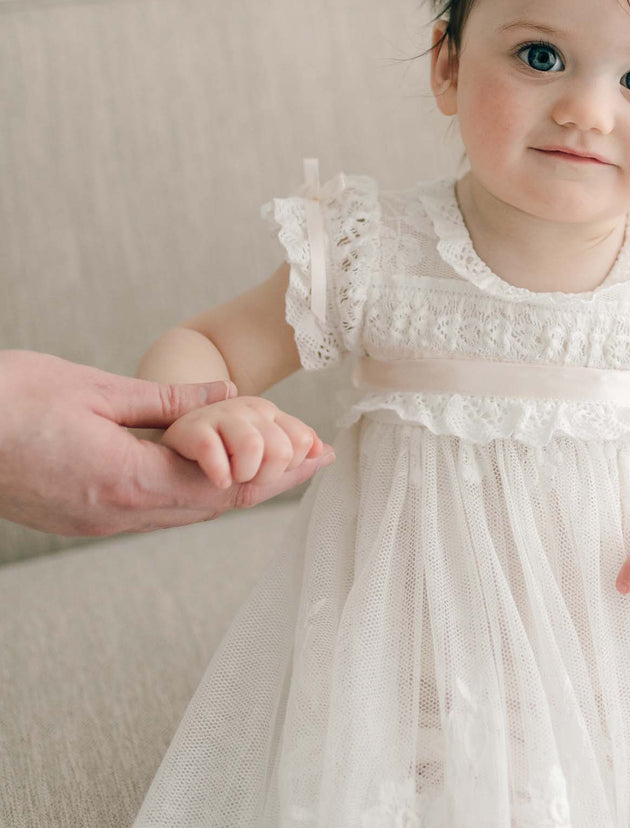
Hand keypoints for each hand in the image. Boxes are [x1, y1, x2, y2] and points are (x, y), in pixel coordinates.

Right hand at [0, 350, 333, 536]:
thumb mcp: (94, 388)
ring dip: (240, 489)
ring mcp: (97, 522)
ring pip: (188, 511)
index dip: (278, 470)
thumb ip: (167, 400)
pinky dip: (200, 492)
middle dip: (272, 482)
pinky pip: (158, 510)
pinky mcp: (83, 517)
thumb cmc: (7, 400)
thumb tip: (227, 396)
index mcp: (125, 481)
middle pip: (215, 505)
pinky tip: (219, 474)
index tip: (317, 454)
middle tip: (317, 459)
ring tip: (283, 465)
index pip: (224, 484)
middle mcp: (116, 514)